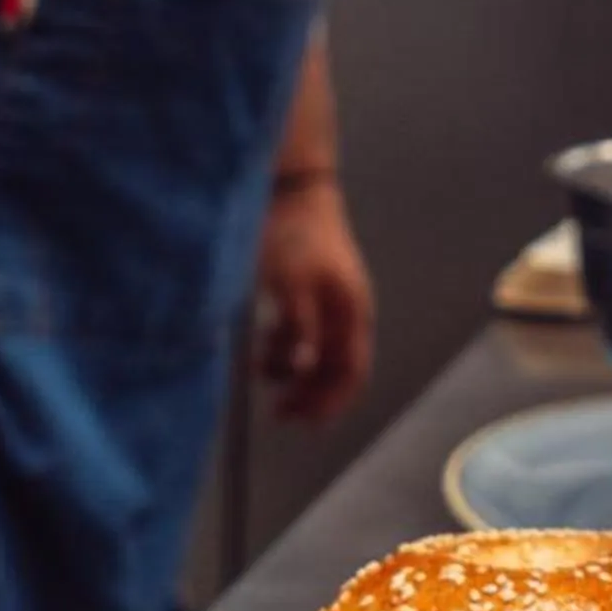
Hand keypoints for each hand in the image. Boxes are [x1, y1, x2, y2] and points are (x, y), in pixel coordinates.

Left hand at [255, 177, 374, 424]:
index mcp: (351, 311)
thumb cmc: (293, 235)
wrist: (290, 187)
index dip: (330, 403)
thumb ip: (299, 329)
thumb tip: (301, 369)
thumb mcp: (292, 284)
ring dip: (291, 370)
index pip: (351, 372)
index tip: (302, 422)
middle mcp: (346, 310)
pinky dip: (282, 347)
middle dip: (309, 393)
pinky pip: (300, 332)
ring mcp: (328, 300)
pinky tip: (260, 347)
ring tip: (260, 372)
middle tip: (278, 413)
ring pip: (315, 351)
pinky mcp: (308, 289)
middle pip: (334, 368)